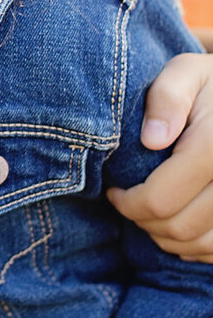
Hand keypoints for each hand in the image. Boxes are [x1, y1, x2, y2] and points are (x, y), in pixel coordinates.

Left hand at [109, 51, 212, 258]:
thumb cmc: (211, 84)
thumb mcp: (187, 73)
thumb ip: (168, 98)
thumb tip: (153, 139)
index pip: (160, 199)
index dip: (127, 203)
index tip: (114, 191)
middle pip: (179, 226)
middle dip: (143, 220)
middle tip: (129, 202)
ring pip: (199, 243)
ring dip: (166, 236)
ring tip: (151, 212)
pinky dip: (193, 244)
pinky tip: (179, 221)